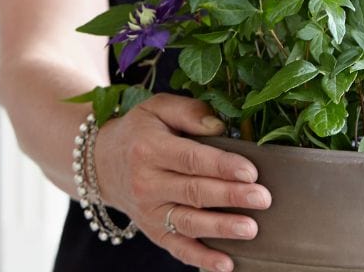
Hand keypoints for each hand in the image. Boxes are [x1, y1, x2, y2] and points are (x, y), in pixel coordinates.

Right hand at [96, 93, 271, 271]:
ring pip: (188, 223)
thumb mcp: (157, 107)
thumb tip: (219, 126)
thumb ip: (189, 111)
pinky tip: (226, 264)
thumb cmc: (139, 130)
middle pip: (194, 192)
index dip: (222, 166)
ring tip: (250, 228)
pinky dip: (201, 259)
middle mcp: (147, 183)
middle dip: (231, 197)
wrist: (101, 163)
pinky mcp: (152, 231)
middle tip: (262, 198)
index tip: (250, 171)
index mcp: (150, 148)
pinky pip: (177, 248)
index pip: (192, 159)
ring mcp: (149, 212)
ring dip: (221, 228)